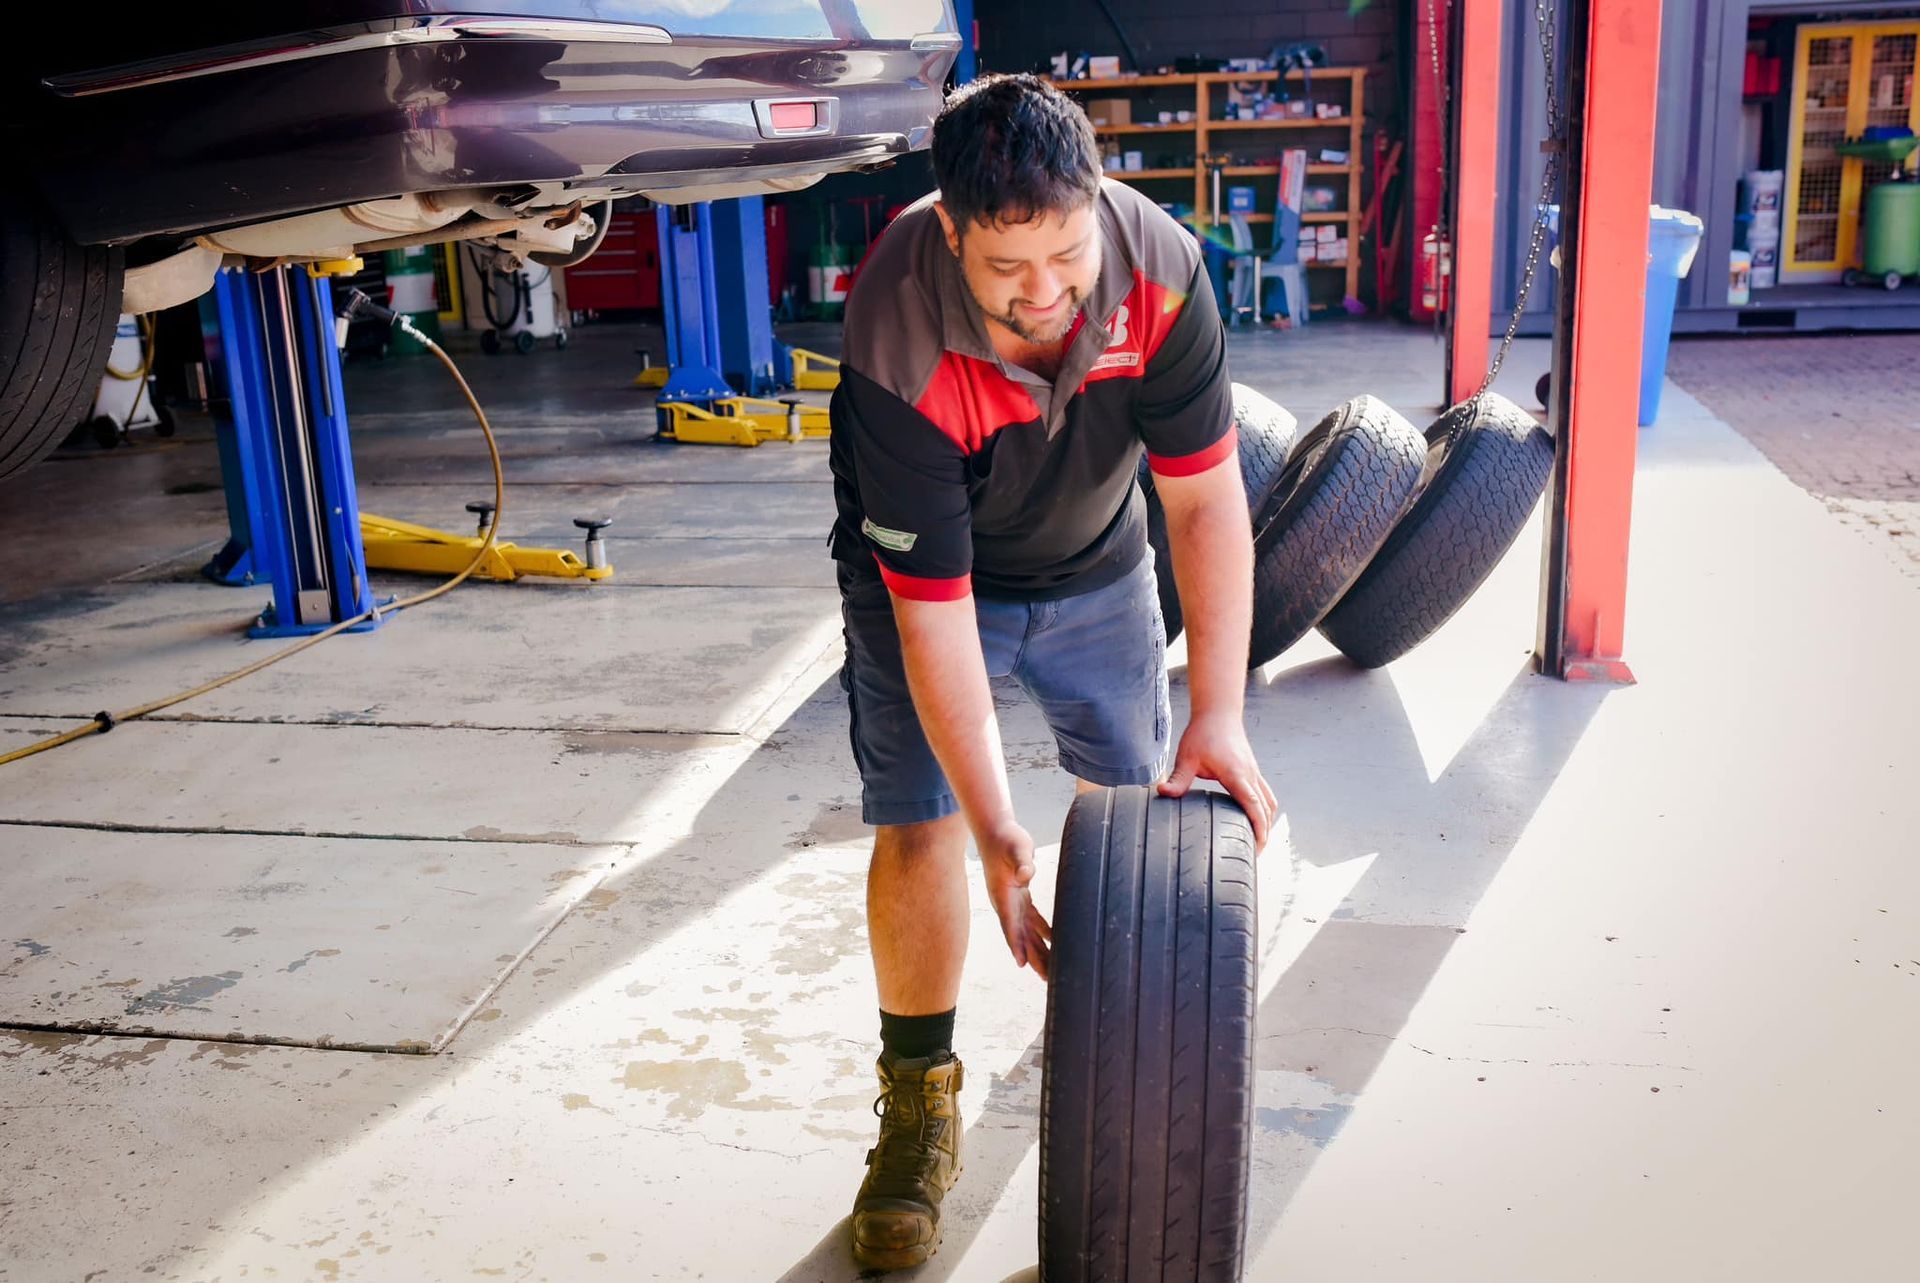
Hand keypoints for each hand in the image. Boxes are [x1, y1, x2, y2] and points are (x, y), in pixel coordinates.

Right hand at [976, 817, 1052, 980]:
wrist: (995, 830)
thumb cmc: (1006, 838)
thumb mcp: (1017, 847)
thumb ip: (1022, 862)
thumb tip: (1025, 875)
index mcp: (1003, 896)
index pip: (1010, 925)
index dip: (1016, 944)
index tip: (1021, 964)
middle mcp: (1006, 903)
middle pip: (1021, 936)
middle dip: (1033, 958)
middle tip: (1046, 979)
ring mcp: (1013, 901)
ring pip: (1027, 932)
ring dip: (1038, 950)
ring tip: (1050, 970)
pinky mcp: (1021, 895)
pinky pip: (1033, 920)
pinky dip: (1042, 932)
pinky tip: (1053, 942)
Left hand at [1158, 713, 1276, 851]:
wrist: (1218, 712)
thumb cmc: (1202, 733)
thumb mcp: (1187, 757)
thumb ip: (1178, 778)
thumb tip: (1162, 793)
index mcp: (1236, 774)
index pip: (1254, 806)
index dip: (1259, 828)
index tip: (1259, 847)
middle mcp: (1250, 775)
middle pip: (1266, 809)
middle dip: (1264, 832)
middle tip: (1255, 855)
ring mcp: (1254, 772)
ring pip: (1269, 802)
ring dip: (1267, 821)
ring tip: (1257, 841)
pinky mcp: (1252, 770)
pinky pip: (1265, 794)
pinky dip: (1264, 809)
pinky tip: (1255, 819)